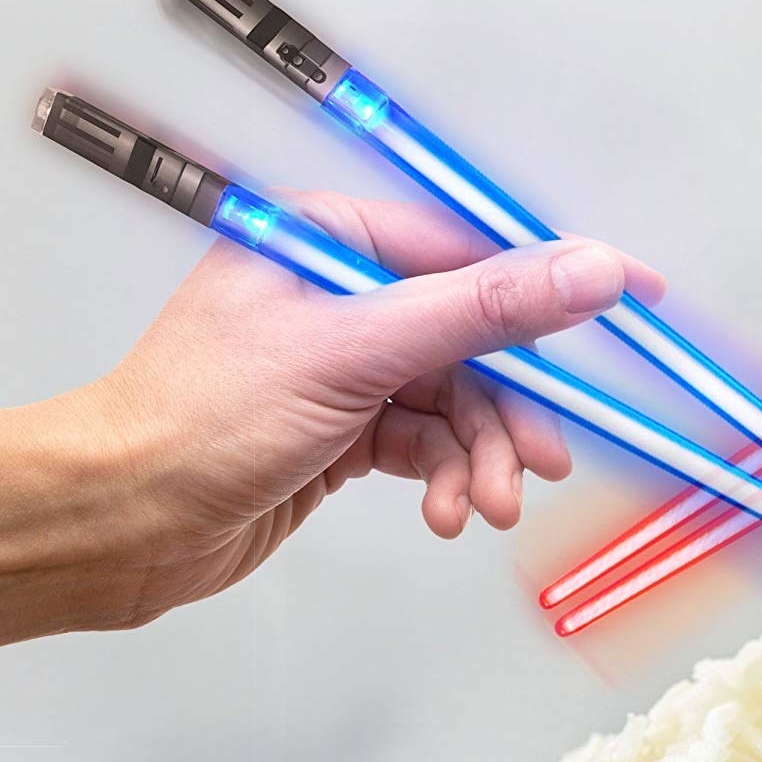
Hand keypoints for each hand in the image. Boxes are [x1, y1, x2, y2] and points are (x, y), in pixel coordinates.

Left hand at [0, 193, 664, 641]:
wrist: (128, 522)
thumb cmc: (198, 420)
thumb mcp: (356, 353)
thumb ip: (480, 310)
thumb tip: (581, 271)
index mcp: (333, 239)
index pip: (472, 252)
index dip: (553, 285)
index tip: (632, 300)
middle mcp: (344, 297)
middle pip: (474, 342)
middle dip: (508, 412)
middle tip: (539, 463)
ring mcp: (348, 368)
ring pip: (458, 406)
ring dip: (481, 461)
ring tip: (484, 508)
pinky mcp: (349, 430)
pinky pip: (429, 447)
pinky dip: (448, 483)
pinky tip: (447, 514)